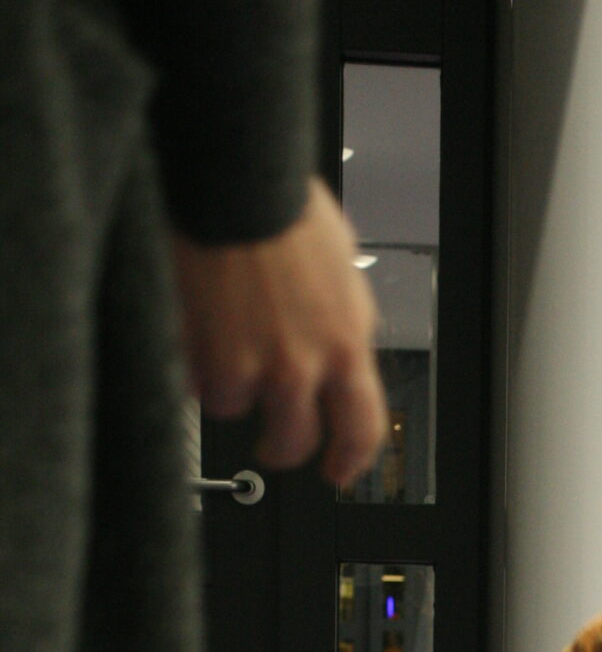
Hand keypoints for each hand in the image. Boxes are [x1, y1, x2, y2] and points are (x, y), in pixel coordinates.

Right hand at [171, 177, 387, 488]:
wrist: (230, 181)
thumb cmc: (284, 207)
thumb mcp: (342, 271)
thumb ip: (343, 322)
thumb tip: (344, 345)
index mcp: (346, 345)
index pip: (361, 430)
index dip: (350, 461)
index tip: (339, 470)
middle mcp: (297, 365)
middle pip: (291, 442)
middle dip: (281, 444)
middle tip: (272, 439)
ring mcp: (242, 364)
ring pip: (233, 409)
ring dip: (229, 386)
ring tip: (226, 342)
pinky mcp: (193, 353)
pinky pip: (190, 380)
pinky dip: (192, 363)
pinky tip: (197, 325)